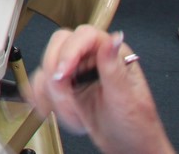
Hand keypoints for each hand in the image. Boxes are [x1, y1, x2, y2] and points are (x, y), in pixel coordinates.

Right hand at [27, 27, 175, 153]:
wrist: (128, 150)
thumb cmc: (137, 127)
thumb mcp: (126, 98)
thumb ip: (113, 68)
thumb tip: (113, 38)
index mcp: (113, 54)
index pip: (85, 36)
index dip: (69, 51)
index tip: (62, 73)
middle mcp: (93, 58)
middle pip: (60, 45)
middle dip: (56, 72)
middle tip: (61, 94)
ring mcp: (78, 72)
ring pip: (48, 65)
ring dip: (52, 92)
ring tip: (71, 113)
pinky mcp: (65, 87)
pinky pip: (41, 82)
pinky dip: (41, 96)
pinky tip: (51, 109)